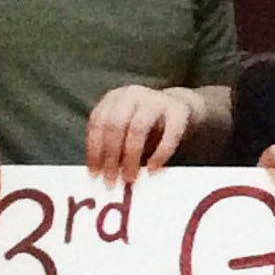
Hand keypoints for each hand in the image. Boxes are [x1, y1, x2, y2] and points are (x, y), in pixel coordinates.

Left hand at [86, 85, 202, 184]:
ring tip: (130, 178)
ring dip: (131, 157)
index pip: (98, 122)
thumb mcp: (125, 131)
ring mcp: (156, 100)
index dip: (94, 149)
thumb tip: (104, 174)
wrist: (180, 108)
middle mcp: (132, 94)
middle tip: (111, 180)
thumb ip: (114, 148)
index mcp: (114, 98)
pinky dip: (159, 154)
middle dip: (111, 155)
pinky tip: (153, 169)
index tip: (95, 173)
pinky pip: (168, 134)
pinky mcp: (178, 110)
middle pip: (115, 124)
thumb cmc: (146, 127)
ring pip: (138, 128)